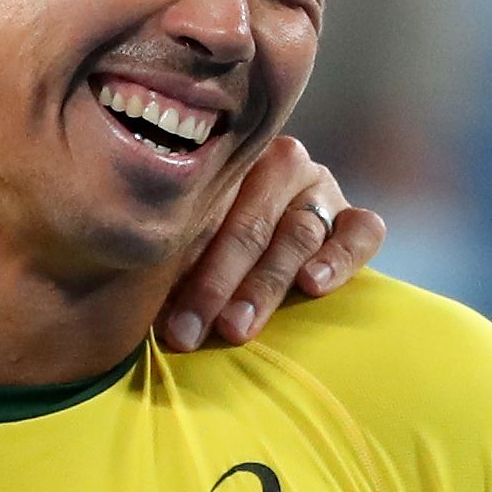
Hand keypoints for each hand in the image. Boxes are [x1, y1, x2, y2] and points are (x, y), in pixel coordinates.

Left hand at [161, 136, 386, 351]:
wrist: (264, 236)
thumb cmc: (204, 245)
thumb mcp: (182, 244)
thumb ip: (166, 258)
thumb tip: (129, 301)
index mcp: (227, 160)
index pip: (208, 205)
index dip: (184, 264)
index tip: (166, 318)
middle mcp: (279, 164)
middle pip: (249, 226)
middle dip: (217, 285)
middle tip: (193, 331)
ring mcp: (319, 188)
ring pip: (298, 233)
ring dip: (265, 285)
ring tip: (239, 324)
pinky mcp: (353, 216)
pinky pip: (361, 231)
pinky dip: (339, 257)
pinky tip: (313, 285)